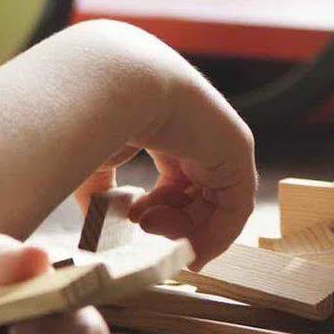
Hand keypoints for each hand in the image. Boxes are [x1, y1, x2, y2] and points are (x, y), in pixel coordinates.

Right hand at [72, 58, 255, 267]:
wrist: (114, 81)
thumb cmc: (96, 113)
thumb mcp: (98, 159)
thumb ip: (103, 191)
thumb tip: (103, 222)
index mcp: (170, 128)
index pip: (178, 179)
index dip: (160, 210)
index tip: (135, 227)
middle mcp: (201, 134)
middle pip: (199, 196)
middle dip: (172, 222)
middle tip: (143, 230)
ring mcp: (221, 140)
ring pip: (218, 205)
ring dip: (187, 232)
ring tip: (152, 229)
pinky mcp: (237, 150)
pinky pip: (236, 206)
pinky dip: (217, 236)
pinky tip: (191, 253)